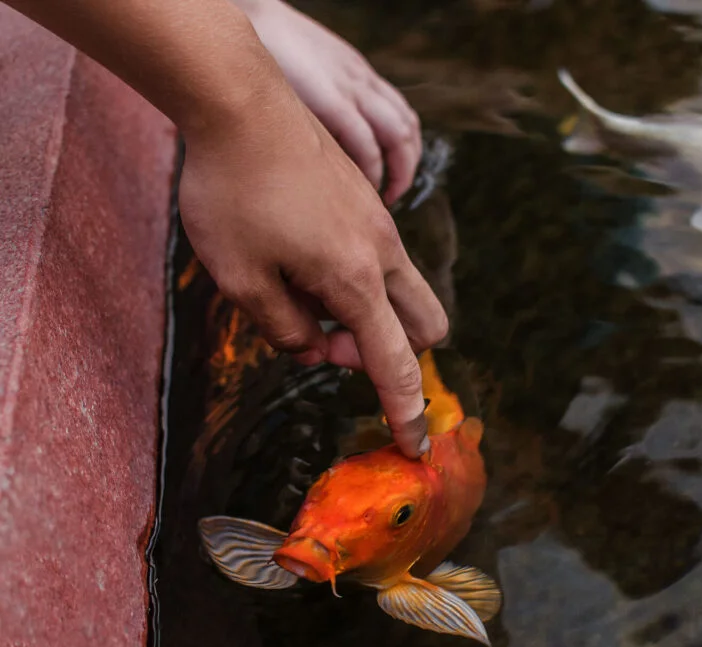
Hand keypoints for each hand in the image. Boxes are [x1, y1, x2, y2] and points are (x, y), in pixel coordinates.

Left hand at [179, 75, 447, 457]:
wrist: (241, 105)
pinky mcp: (368, 204)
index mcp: (355, 282)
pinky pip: (381, 260)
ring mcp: (380, 225)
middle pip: (427, 326)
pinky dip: (356, 280)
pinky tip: (300, 254)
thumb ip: (284, 329)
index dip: (406, 412)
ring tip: (300, 289)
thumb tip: (314, 348)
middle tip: (330, 343)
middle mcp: (382, 255)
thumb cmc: (233, 193)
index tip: (415, 445)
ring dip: (369, 314)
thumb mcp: (241, 279)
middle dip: (393, 354)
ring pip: (403, 291)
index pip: (395, 365)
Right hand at [235, 0, 421, 204]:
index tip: (394, 175)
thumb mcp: (307, 71)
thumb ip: (320, 98)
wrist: (248, 12)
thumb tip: (319, 140)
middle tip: (395, 193)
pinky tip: (364, 185)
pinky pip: (366, 142)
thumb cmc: (265, 47)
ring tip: (387, 195)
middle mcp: (362, 81)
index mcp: (358, 75)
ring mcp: (351, 88)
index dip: (405, 150)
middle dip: (408, 166)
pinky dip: (372, 168)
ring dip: (400, 171)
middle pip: (408, 128)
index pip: (401, 114)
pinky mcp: (334, 99)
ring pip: (398, 136)